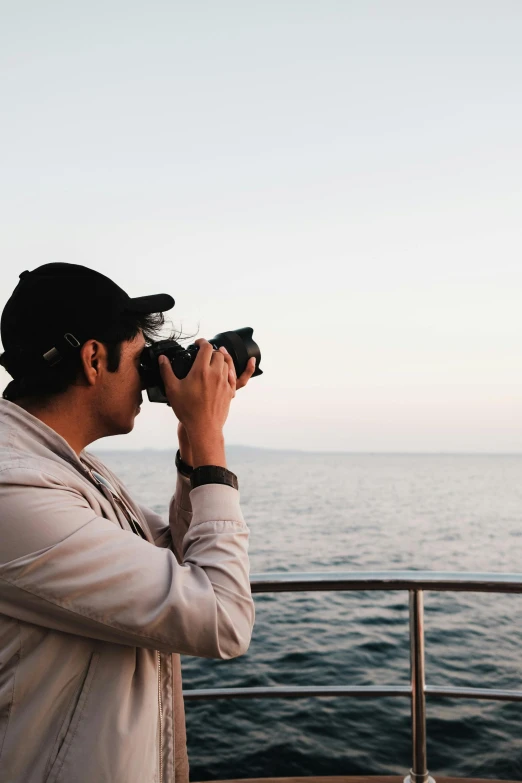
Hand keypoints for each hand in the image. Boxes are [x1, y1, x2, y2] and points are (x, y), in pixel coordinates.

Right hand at [160, 339, 233, 465]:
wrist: (203, 427)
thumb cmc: (187, 410)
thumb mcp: (172, 389)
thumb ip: (166, 371)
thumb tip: (162, 359)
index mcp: (201, 371)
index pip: (206, 348)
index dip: (202, 342)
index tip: (198, 343)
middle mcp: (215, 374)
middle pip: (218, 354)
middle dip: (211, 351)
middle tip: (204, 353)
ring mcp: (224, 383)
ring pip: (227, 364)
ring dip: (221, 359)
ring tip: (215, 360)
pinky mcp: (230, 392)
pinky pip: (234, 377)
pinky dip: (231, 370)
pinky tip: (227, 371)